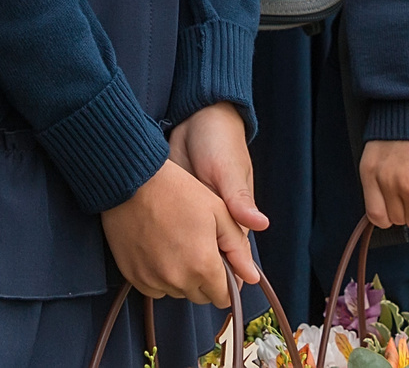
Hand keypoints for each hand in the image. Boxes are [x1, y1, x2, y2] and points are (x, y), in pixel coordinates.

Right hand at [100, 160, 252, 303]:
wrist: (132, 181)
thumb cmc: (177, 190)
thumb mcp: (218, 211)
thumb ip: (238, 247)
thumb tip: (251, 277)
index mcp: (203, 264)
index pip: (223, 297)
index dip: (226, 281)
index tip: (221, 263)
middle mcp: (178, 279)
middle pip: (200, 296)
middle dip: (205, 278)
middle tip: (198, 246)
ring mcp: (153, 279)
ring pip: (177, 292)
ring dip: (182, 278)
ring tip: (178, 244)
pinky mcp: (134, 276)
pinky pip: (154, 289)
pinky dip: (160, 277)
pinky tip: (159, 250)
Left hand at [168, 104, 265, 284]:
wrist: (195, 119)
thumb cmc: (219, 143)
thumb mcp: (228, 170)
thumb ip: (239, 199)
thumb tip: (261, 224)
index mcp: (234, 220)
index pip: (231, 261)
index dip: (222, 279)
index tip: (207, 290)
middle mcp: (212, 225)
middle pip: (205, 262)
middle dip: (193, 273)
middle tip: (175, 276)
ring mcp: (190, 220)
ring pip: (184, 253)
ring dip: (174, 261)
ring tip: (159, 268)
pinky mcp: (172, 212)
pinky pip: (168, 236)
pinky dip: (160, 245)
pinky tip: (147, 252)